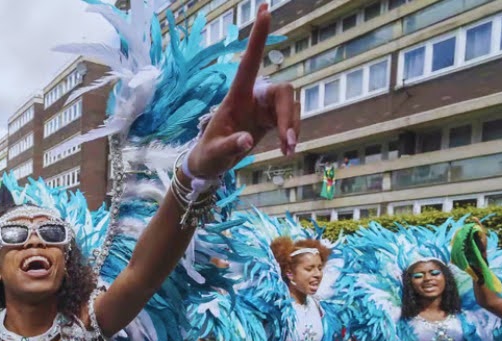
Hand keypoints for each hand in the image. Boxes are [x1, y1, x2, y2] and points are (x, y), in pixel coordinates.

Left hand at [187, 4, 298, 178]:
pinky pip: (291, 118)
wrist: (211, 164)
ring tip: (287, 151)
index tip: (265, 10)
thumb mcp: (215, 153)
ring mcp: (264, 107)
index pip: (249, 62)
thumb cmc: (208, 154)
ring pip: (290, 105)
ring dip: (293, 127)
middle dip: (288, 115)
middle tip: (288, 143)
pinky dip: (292, 133)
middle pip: (282, 91)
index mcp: (236, 97)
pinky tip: (287, 150)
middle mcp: (253, 96)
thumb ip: (230, 146)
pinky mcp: (272, 119)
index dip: (258, 38)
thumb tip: (247, 141)